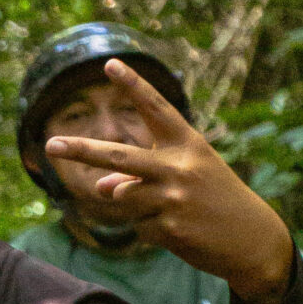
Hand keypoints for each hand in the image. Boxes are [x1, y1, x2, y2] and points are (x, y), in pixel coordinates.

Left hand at [46, 57, 294, 303]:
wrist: (252, 239)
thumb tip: (101, 188)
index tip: (110, 64)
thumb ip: (139, 176)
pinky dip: (151, 229)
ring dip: (136, 206)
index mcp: (187, 143)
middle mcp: (180, 165)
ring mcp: (174, 197)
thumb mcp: (183, 178)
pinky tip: (180, 231)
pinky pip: (138, 227)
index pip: (156, 109)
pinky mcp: (170, 227)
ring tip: (172, 211)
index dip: (133, 86)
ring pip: (124, 197)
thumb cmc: (213, 200)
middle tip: (50, 144)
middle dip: (82, 150)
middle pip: (119, 157)